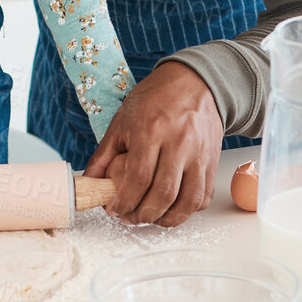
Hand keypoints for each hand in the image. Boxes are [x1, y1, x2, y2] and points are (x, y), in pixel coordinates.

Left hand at [83, 61, 222, 226]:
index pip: (139, 179)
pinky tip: (172, 209)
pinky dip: (188, 210)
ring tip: (151, 218)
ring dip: (167, 219)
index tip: (114, 209)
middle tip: (130, 217)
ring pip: (187, 201)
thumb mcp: (122, 120)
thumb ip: (104, 154)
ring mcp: (199, 153)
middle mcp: (178, 143)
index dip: (124, 202)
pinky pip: (203, 196)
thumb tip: (89, 181)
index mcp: (151, 130)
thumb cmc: (155, 98)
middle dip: (143, 215)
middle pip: (163, 195)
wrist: (193, 82)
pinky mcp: (212, 160)